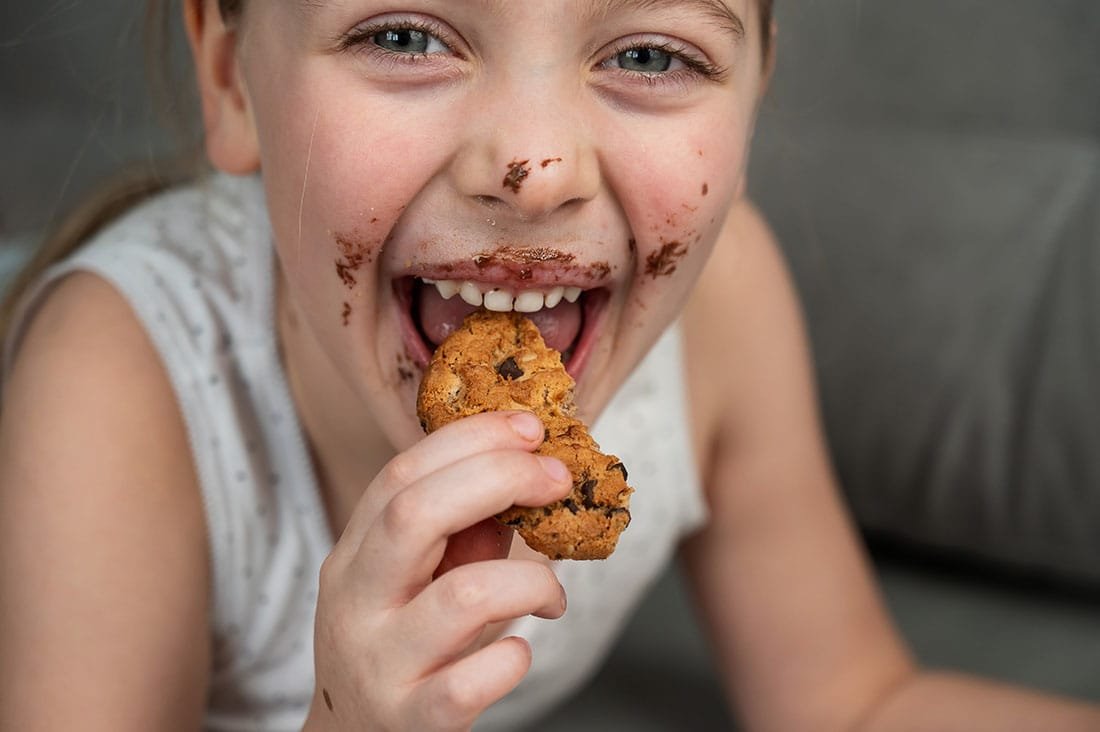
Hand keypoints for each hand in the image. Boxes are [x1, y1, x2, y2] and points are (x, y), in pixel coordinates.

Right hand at [304, 411, 570, 730]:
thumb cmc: (402, 648)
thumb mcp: (413, 581)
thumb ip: (460, 531)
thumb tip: (531, 467)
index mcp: (354, 555)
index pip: (402, 474)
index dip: (472, 439)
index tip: (530, 428)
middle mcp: (355, 603)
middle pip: (415, 515)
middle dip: (498, 479)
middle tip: (556, 480)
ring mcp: (380, 664)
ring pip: (462, 597)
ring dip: (530, 581)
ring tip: (550, 595)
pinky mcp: (411, 719)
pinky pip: (473, 681)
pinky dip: (514, 657)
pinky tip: (518, 651)